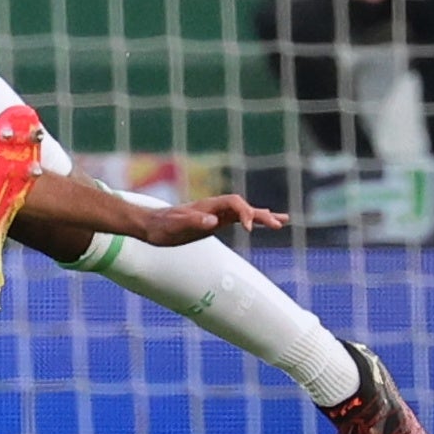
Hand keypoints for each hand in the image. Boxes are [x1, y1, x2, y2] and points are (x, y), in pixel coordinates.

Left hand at [127, 194, 287, 246]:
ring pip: (244, 212)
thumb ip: (193, 222)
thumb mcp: (174, 227)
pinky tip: (261, 225)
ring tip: (283, 221)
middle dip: (261, 214)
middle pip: (243, 207)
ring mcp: (216, 214)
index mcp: (208, 206)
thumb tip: (212, 221)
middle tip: (279, 224)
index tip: (249, 229)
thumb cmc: (161, 227)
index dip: (245, 213)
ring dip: (262, 216)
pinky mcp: (215, 222)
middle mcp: (214, 208)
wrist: (150, 225)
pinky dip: (252, 221)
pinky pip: (237, 220)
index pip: (234, 204)